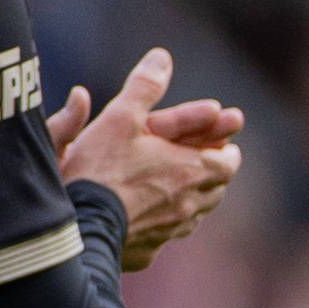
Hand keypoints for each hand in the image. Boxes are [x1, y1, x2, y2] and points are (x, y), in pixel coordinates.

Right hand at [51, 46, 245, 272]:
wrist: (80, 227)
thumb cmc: (100, 169)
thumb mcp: (120, 118)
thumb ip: (144, 86)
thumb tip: (162, 56)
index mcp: (195, 170)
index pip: (229, 161)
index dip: (224, 150)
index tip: (221, 144)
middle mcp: (192, 203)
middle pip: (217, 188)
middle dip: (212, 173)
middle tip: (204, 163)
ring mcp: (172, 231)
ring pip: (196, 213)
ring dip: (194, 197)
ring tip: (183, 187)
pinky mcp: (150, 251)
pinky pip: (169, 234)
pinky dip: (168, 221)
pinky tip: (156, 216)